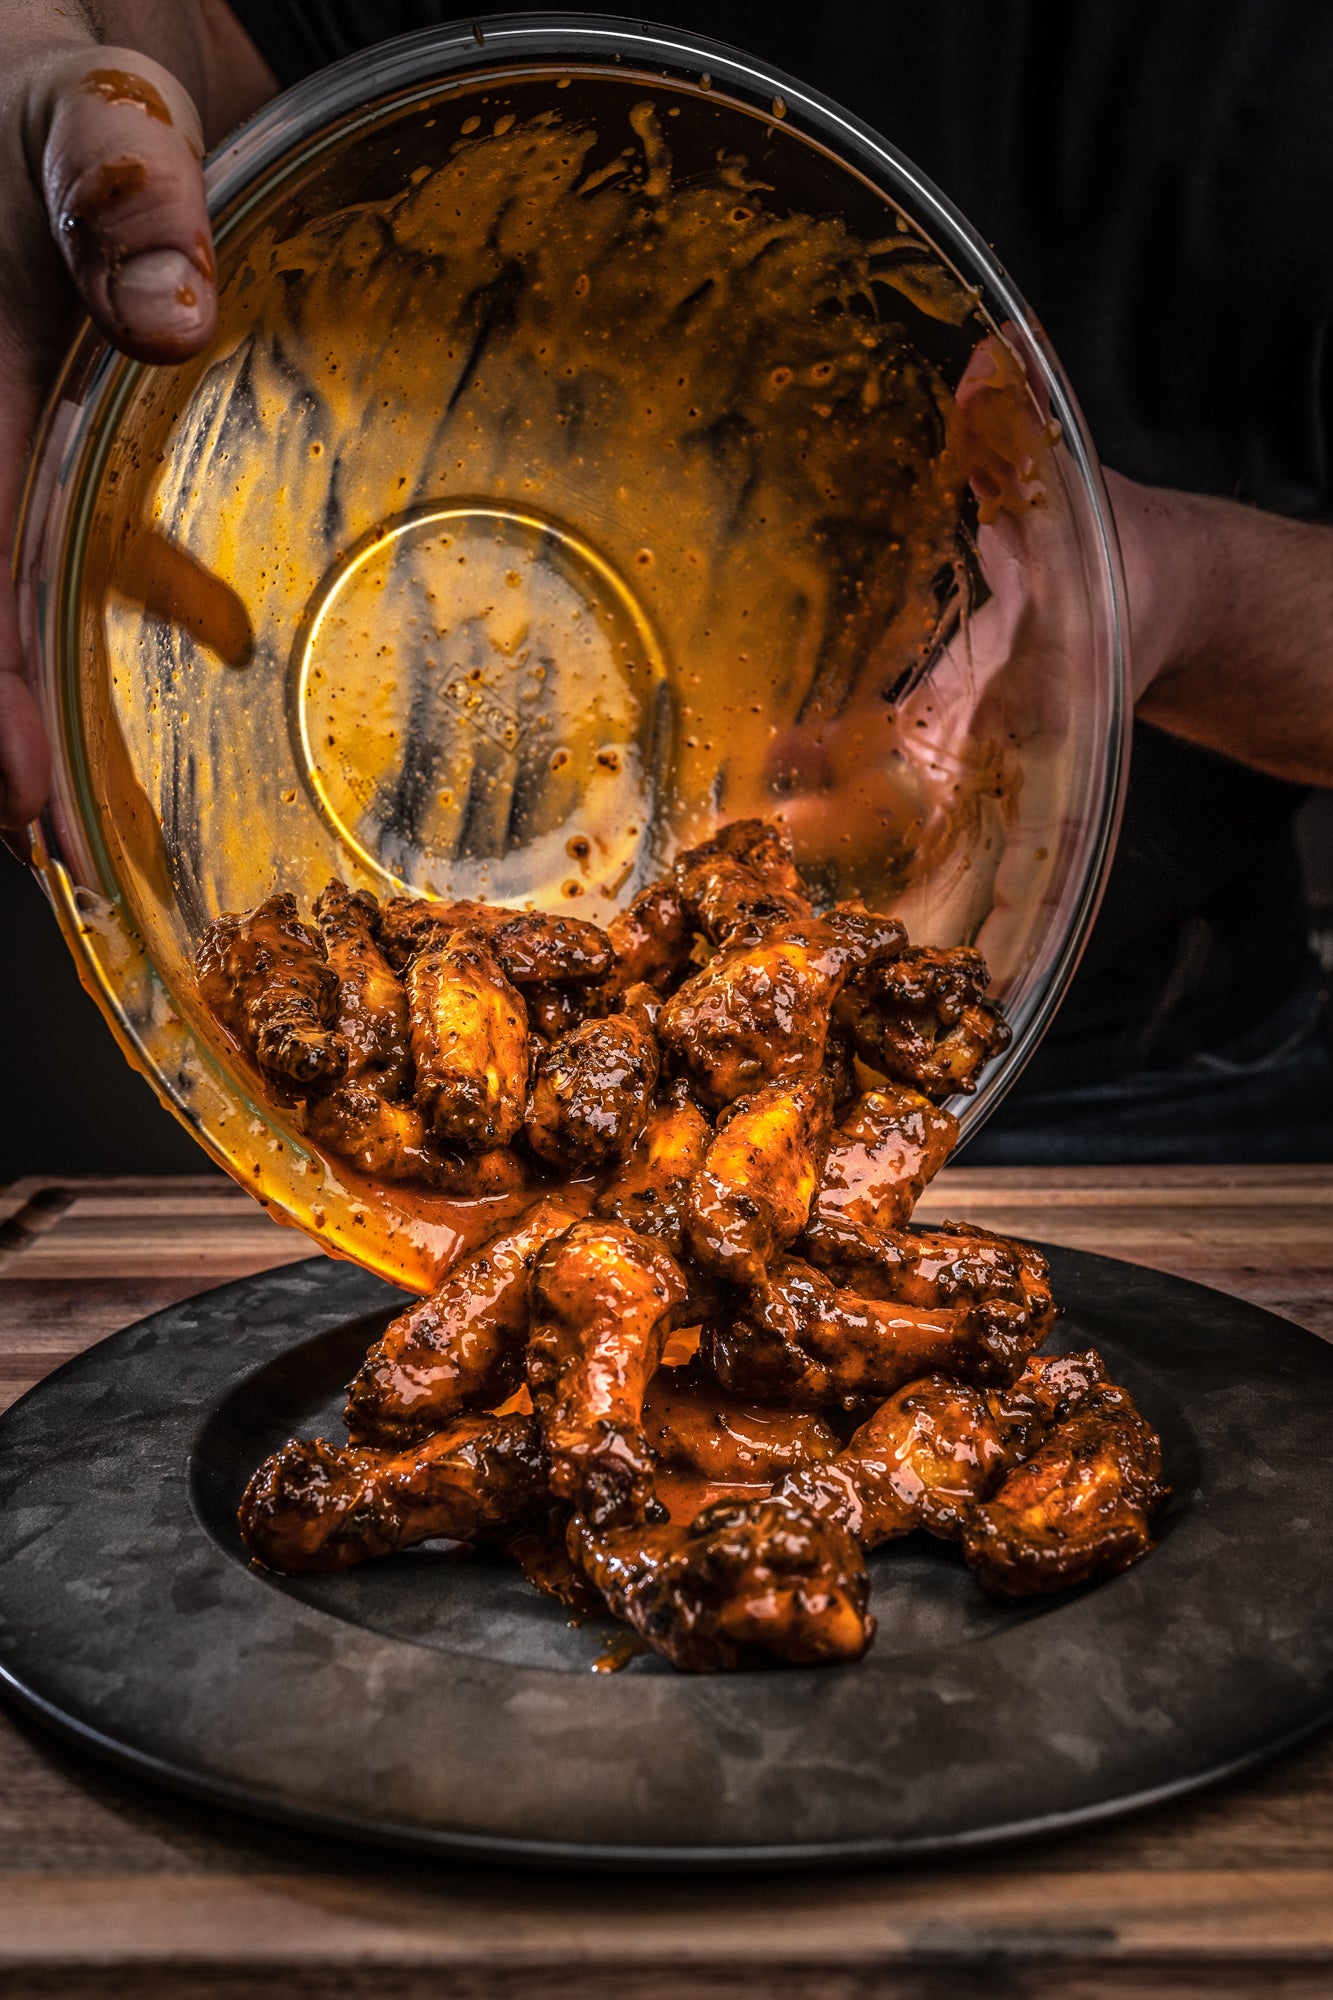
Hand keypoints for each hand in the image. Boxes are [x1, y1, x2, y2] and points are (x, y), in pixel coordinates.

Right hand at [0, 0, 275, 829]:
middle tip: (61, 848)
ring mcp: (32, 452)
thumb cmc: (41, 84)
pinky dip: (152, 589)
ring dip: (60, 693)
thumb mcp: (76, 106)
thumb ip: (119, 184)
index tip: (26, 797)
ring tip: (103, 808)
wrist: (68, 73)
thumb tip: (168, 308)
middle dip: (10, 737)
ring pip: (32, 595)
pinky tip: (217, 635)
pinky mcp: (79, 438)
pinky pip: (95, 539)